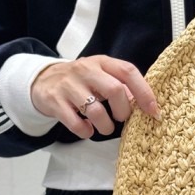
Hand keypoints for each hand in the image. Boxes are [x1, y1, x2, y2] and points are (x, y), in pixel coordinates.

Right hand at [31, 55, 159, 138]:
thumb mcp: (102, 76)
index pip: (128, 71)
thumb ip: (123, 86)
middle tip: (122, 118)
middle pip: (115, 90)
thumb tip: (144, 104)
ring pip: (95, 110)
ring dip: (106, 126)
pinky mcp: (54, 101)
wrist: (41, 80)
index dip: (144, 92)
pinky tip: (87, 129)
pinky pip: (75, 123)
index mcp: (102, 62)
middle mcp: (85, 70)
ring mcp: (68, 85)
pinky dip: (86, 131)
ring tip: (106, 128)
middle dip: (124, 110)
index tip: (153, 111)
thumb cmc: (82, 81)